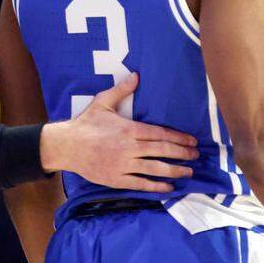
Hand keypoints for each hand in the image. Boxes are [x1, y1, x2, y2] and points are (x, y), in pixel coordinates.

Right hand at [39, 73, 198, 192]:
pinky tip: (169, 187)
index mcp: (129, 129)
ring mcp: (124, 165)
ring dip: (174, 171)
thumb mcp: (103, 102)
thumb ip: (122, 90)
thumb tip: (137, 75)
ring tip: (189, 173)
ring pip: (155, 169)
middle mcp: (130, 148)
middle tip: (196, 156)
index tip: (192, 141)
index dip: (179, 138)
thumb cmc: (86, 124)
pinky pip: (141, 184)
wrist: (67, 146)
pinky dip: (156, 186)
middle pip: (162, 151)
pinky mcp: (117, 179)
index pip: (160, 134)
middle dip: (182, 154)